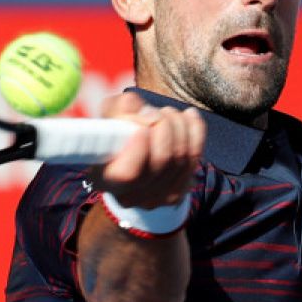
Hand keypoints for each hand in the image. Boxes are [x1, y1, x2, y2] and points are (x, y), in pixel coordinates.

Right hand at [88, 92, 204, 208]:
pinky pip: (195, 157)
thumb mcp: (108, 119)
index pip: (127, 174)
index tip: (142, 127)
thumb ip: (117, 109)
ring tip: (167, 113)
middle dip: (163, 126)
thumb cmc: (115, 135)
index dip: (139, 148)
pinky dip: (195, 131)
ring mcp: (158, 198)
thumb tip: (133, 104)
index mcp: (105, 180)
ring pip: (181, 157)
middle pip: (161, 160)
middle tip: (154, 112)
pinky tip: (189, 116)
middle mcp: (131, 196)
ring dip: (178, 125)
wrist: (130, 157)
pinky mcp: (179, 191)